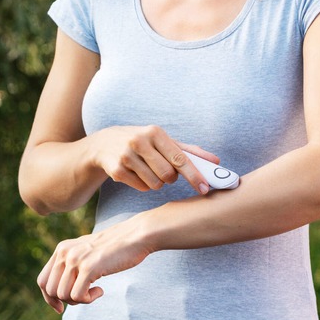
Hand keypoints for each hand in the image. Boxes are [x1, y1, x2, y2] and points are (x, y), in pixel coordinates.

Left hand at [37, 219, 151, 313]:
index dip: (48, 298)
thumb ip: (71, 265)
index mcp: (62, 249)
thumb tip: (58, 294)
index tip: (60, 307)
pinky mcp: (89, 268)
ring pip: (63, 295)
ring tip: (95, 291)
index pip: (42, 280)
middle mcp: (65, 253)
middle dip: (66, 300)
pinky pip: (78, 296)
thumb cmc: (114, 248)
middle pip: (51, 291)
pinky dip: (88, 299)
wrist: (135, 236)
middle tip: (84, 296)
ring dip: (79, 300)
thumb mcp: (86, 252)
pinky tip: (100, 291)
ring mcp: (76, 259)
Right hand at [90, 125, 218, 195]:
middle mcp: (139, 141)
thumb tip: (215, 161)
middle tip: (164, 171)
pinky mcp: (116, 170)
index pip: (180, 158)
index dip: (194, 175)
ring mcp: (126, 156)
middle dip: (170, 178)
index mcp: (155, 132)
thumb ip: (189, 151)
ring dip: (156, 182)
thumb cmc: (143, 142)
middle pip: (168, 175)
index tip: (205, 188)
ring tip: (148, 170)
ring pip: (155, 184)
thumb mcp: (163, 141)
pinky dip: (143, 185)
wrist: (104, 143)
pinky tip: (136, 173)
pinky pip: (141, 188)